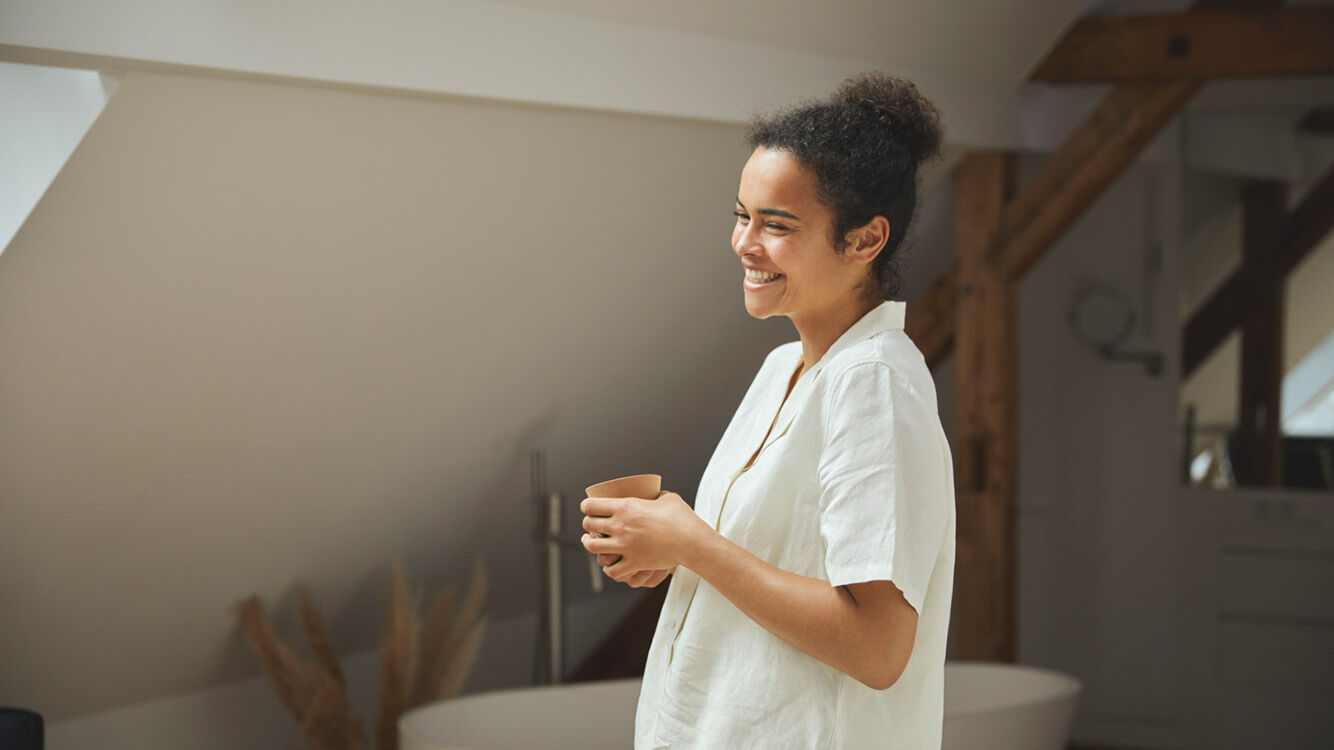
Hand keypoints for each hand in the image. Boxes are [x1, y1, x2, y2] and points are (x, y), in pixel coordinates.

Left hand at [580, 491, 708, 581]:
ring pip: (593, 547)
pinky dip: (608, 567)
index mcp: (626, 507)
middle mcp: (621, 526)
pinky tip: (609, 563)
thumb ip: (655, 495)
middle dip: (588, 524)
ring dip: (589, 544)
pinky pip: (611, 569)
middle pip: (589, 525)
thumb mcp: (667, 498)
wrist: (692, 542)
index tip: (588, 507)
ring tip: (590, 542)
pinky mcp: (634, 562)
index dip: (586, 506)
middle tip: (591, 524)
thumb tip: (653, 494)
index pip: (592, 506)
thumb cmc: (682, 519)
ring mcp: (626, 546)